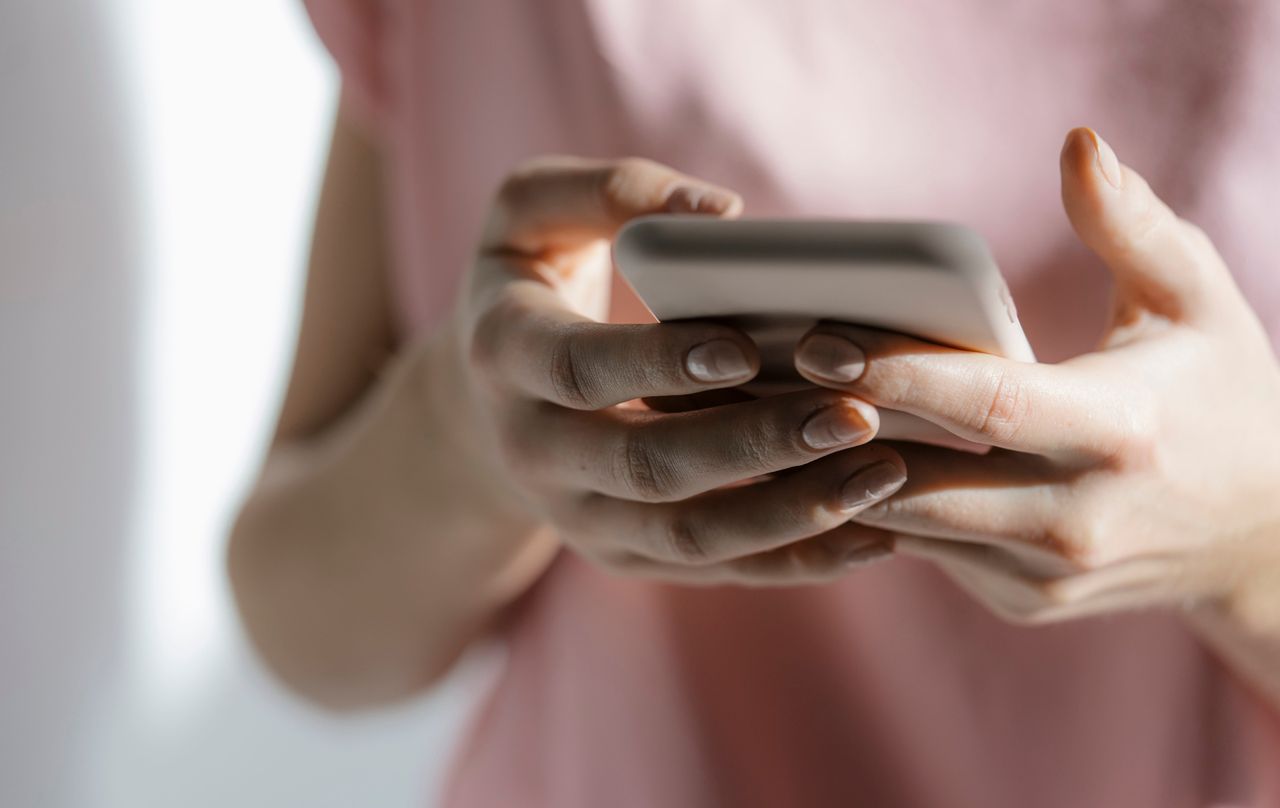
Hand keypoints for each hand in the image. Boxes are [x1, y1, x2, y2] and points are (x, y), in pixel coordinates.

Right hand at [449, 156, 909, 586]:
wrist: (485, 402)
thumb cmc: (528, 282)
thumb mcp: (531, 213)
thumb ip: (610, 190)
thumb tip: (721, 216)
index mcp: (506, 354)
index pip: (578, 368)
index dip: (658, 364)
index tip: (746, 346)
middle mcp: (533, 451)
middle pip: (645, 467)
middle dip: (753, 445)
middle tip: (855, 416)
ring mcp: (578, 516)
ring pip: (687, 537)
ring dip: (790, 514)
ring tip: (885, 476)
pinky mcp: (624, 553)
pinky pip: (713, 570)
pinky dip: (795, 559)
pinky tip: (873, 534)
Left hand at [793, 128, 1279, 625]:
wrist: (1262, 539)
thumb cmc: (1222, 398)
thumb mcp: (1195, 301)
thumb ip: (1130, 223)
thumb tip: (1076, 143)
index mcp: (1116, 431)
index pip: (986, 402)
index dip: (896, 371)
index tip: (815, 337)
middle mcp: (1073, 516)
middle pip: (915, 479)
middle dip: (822, 431)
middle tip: (737, 382)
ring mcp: (1042, 573)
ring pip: (902, 524)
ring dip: (821, 474)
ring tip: (746, 418)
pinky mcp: (1019, 602)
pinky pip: (920, 550)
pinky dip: (864, 506)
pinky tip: (802, 460)